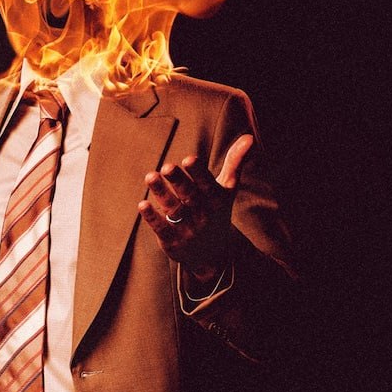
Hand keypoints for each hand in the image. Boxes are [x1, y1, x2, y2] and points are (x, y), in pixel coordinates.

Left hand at [138, 134, 252, 284]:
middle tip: (167, 167)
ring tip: (150, 176)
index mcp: (216, 199)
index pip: (207, 184)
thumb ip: (235, 162)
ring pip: (173, 209)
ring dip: (161, 193)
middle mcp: (202, 213)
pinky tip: (142, 205)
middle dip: (179, 181)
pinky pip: (162, 229)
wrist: (212, 254)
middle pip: (189, 195)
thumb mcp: (227, 189)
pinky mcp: (172, 241)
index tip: (189, 159)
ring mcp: (187, 228)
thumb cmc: (216, 211)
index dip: (198, 172)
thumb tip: (250, 137)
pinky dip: (152, 218)